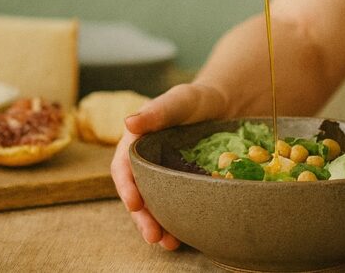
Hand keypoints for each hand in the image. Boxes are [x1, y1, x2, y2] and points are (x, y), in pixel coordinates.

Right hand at [111, 82, 227, 249]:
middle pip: (136, 193)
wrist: (220, 108)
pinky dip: (174, 222)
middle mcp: (142, 162)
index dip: (126, 186)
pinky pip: (171, 206)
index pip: (123, 167)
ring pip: (152, 204)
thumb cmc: (195, 101)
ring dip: (157, 225)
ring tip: (168, 244)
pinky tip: (182, 238)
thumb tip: (128, 122)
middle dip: (142, 217)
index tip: (135, 203)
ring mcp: (159, 176)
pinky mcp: (176, 186)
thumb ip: (157, 112)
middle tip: (153, 235)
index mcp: (134, 142)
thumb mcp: (178, 101)